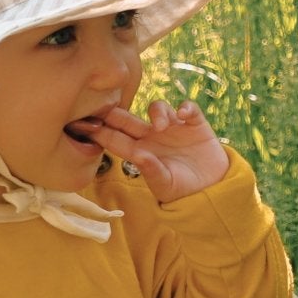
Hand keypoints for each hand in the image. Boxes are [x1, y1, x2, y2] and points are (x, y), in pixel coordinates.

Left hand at [74, 99, 229, 201]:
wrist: (213, 188)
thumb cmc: (183, 189)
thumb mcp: (165, 185)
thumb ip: (151, 170)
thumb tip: (137, 155)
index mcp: (140, 152)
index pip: (115, 139)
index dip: (100, 132)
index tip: (84, 124)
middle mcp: (152, 137)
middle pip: (129, 119)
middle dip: (116, 112)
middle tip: (107, 108)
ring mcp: (173, 128)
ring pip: (157, 108)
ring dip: (156, 112)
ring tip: (161, 126)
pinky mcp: (194, 123)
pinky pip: (188, 108)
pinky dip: (186, 108)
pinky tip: (184, 115)